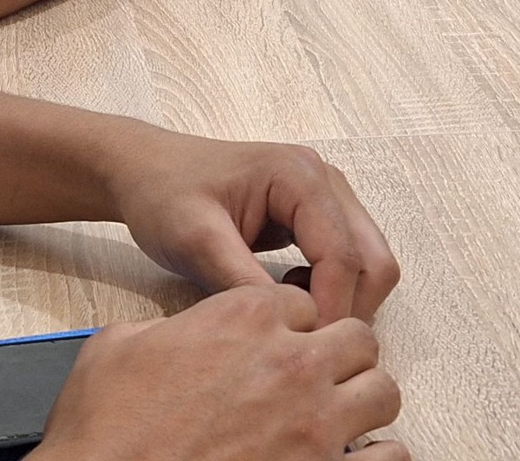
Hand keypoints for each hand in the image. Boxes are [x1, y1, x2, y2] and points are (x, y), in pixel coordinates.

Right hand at [31, 285, 404, 460]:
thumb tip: (175, 336)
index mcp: (245, 318)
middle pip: (357, 337)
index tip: (278, 344)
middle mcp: (291, 363)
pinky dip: (378, 457)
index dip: (289, 325)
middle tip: (316, 377)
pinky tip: (355, 459)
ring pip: (382, 391)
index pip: (301, 302)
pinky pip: (388, 458)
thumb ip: (166, 330)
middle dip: (338, 355)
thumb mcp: (117, 349)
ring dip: (362, 401)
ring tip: (337, 418)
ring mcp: (314, 424)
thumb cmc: (106, 433)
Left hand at [102, 127, 398, 322]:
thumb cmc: (164, 196)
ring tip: (293, 317)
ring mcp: (327, 196)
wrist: (146, 170)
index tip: (303, 349)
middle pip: (373, 260)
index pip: (342, 255)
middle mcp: (326, 180)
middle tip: (303, 343)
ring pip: (368, 264)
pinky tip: (289, 297)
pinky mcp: (319, 214)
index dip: (331, 309)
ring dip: (343, 301)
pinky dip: (332, 290)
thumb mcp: (196, 241)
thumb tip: (289, 329)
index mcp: (299, 176)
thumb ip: (243, 282)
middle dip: (348, 309)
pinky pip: (349, 261)